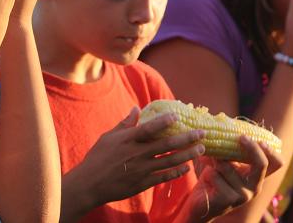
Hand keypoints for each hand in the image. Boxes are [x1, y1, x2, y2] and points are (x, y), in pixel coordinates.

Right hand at [65, 107, 204, 210]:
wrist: (90, 184)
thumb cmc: (98, 157)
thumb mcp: (109, 137)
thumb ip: (125, 123)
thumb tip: (137, 108)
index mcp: (128, 140)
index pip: (149, 128)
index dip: (164, 122)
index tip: (177, 116)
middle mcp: (137, 154)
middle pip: (167, 145)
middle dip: (187, 138)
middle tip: (202, 133)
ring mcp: (142, 169)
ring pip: (170, 161)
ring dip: (187, 154)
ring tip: (201, 149)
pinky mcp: (143, 183)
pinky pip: (164, 176)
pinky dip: (177, 172)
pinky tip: (187, 167)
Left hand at [193, 137, 281, 219]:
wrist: (200, 203)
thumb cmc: (212, 177)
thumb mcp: (222, 159)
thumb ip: (227, 145)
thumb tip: (222, 120)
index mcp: (256, 175)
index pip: (277, 163)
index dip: (272, 151)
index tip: (259, 139)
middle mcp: (254, 186)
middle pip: (262, 164)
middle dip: (252, 148)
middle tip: (240, 137)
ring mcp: (243, 196)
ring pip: (228, 166)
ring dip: (216, 160)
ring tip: (209, 163)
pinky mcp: (229, 200)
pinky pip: (216, 176)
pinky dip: (208, 172)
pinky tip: (206, 180)